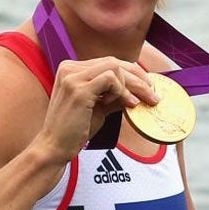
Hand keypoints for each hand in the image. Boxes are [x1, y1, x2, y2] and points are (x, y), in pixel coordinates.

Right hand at [38, 57, 159, 160]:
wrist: (54, 147)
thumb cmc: (75, 130)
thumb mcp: (99, 107)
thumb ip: (115, 95)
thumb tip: (140, 89)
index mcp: (72, 69)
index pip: (109, 62)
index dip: (132, 72)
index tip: (147, 87)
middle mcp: (70, 68)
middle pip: (114, 62)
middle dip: (139, 79)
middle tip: (154, 96)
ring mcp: (72, 77)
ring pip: (115, 68)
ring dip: (129, 87)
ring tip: (131, 104)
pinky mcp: (78, 89)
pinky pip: (111, 79)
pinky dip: (120, 91)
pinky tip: (117, 105)